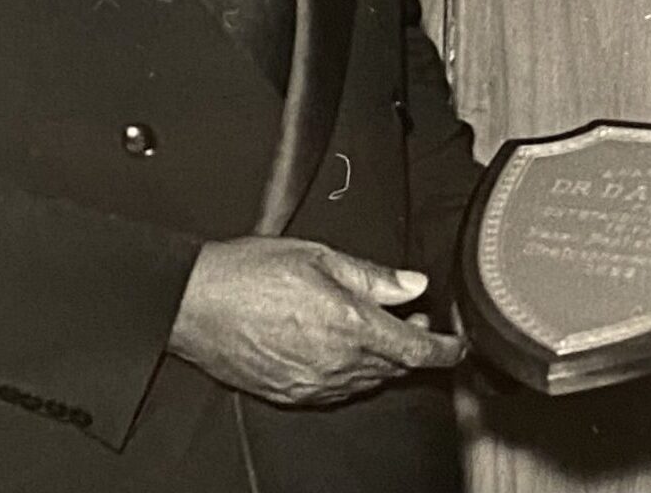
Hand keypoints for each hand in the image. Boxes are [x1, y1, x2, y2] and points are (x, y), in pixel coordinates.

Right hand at [169, 237, 464, 405]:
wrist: (194, 303)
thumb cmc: (249, 272)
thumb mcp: (319, 256)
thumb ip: (373, 275)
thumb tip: (413, 284)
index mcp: (350, 325)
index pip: (415, 350)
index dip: (444, 350)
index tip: (457, 346)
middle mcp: (336, 362)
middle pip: (394, 367)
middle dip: (410, 346)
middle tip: (411, 320)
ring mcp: (312, 383)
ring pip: (367, 381)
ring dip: (381, 360)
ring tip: (374, 329)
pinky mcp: (289, 394)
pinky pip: (335, 391)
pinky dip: (350, 373)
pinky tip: (340, 349)